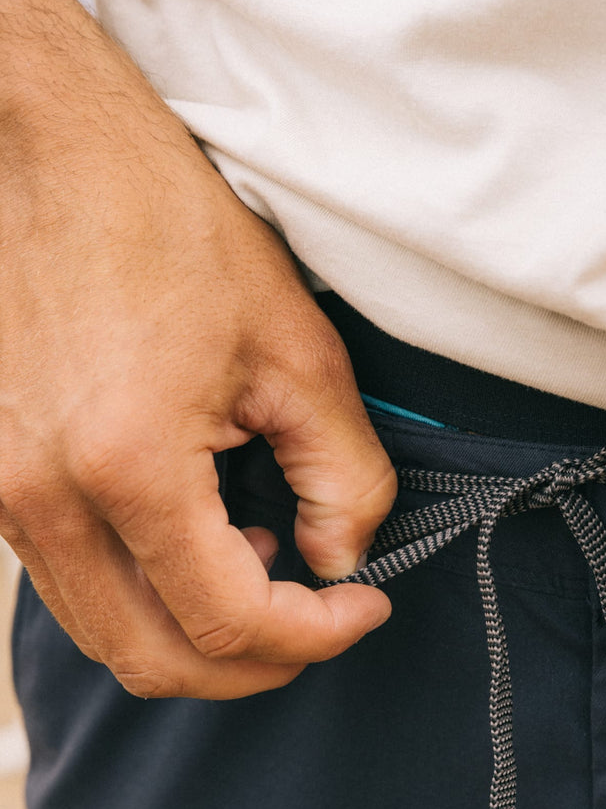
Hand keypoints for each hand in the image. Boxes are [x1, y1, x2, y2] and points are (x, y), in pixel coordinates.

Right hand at [0, 0, 394, 698]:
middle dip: (252, 664)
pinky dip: (141, 587)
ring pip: (102, 631)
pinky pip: (68, 578)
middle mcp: (39, 497)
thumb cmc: (164, 223)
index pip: (226, 622)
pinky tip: (197, 527)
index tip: (363, 605)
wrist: (41, 145)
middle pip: (151, 660)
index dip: (314, 636)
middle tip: (319, 619)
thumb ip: (342, 475)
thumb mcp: (293, 347)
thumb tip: (341, 560)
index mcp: (124, 465)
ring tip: (263, 556)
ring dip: (193, 629)